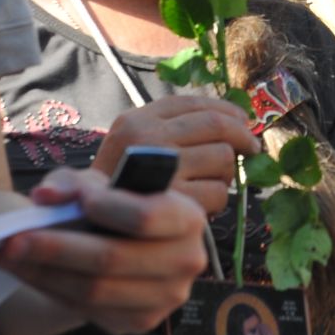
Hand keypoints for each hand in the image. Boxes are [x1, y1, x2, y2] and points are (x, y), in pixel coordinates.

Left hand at [0, 166, 206, 334]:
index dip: (107, 208)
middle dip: (55, 248)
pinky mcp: (141, 322)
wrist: (128, 244)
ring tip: (8, 255)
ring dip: (43, 273)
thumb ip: (72, 184)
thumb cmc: (115, 206)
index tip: (76, 201)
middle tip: (12, 239)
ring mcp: (166, 298)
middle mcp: (187, 261)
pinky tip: (27, 273)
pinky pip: (88, 310)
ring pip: (94, 289)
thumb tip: (45, 197)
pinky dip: (51, 291)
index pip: (146, 217)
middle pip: (113, 258)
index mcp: (188, 217)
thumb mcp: (100, 184)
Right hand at [93, 96, 259, 216]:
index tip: (244, 121)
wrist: (84, 230)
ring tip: (209, 184)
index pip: (194, 103)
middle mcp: (147, 137)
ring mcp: (160, 168)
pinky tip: (199, 207)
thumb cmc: (117, 189)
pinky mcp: (174, 200)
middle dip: (240, 138)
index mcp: (136, 120)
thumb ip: (172, 129)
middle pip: (217, 126)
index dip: (228, 110)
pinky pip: (218, 192)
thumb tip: (236, 119)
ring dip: (226, 174)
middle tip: (250, 149)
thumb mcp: (132, 147)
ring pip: (223, 158)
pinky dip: (217, 201)